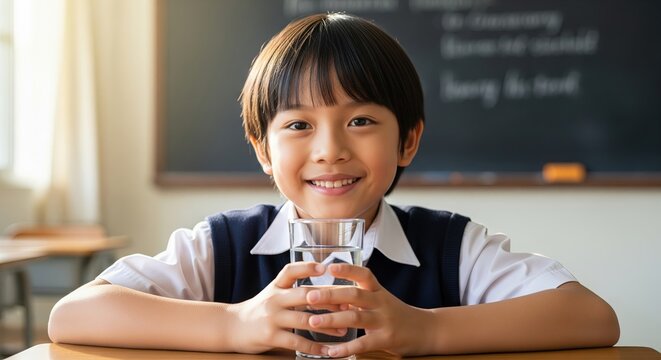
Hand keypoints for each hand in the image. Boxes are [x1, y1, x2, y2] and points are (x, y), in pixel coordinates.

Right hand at [225, 262, 342, 354]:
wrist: (232, 327)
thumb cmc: (260, 309)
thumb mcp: (273, 293)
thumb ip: (293, 289)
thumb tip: (327, 290)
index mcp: (276, 286)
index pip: (290, 271)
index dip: (307, 267)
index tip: (324, 267)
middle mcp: (274, 299)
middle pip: (305, 295)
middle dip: (329, 300)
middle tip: (348, 304)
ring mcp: (272, 318)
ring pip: (305, 320)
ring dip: (328, 326)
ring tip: (344, 330)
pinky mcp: (270, 336)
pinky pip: (297, 342)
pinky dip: (314, 347)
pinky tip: (327, 350)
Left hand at [305, 264, 435, 356]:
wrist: (425, 329)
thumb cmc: (395, 313)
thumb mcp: (379, 300)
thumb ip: (356, 298)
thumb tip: (326, 297)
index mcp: (378, 290)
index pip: (363, 274)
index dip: (347, 269)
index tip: (329, 267)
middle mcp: (381, 302)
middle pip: (355, 295)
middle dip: (331, 295)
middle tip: (310, 296)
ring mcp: (384, 321)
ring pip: (356, 318)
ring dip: (333, 320)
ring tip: (313, 322)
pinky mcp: (386, 339)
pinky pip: (363, 343)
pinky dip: (346, 348)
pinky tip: (331, 351)